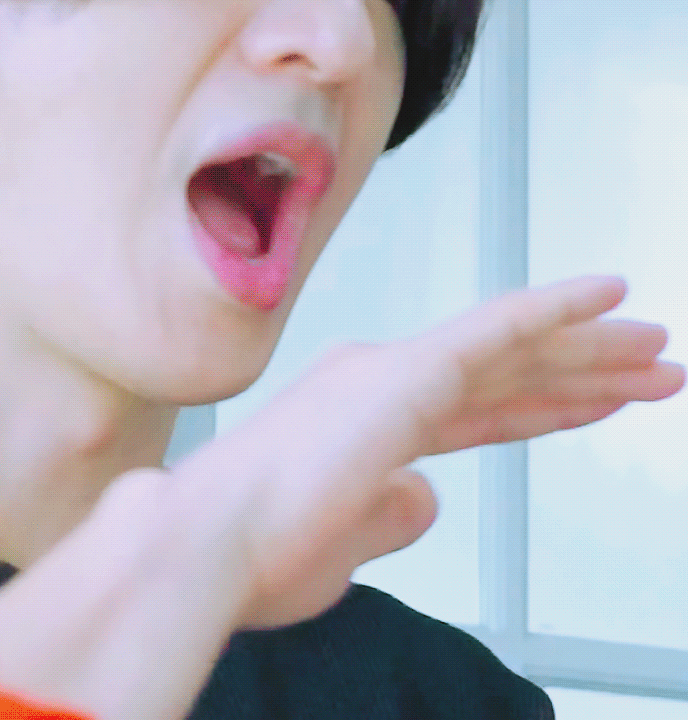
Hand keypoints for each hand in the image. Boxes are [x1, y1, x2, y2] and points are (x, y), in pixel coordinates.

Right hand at [168, 275, 684, 630]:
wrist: (203, 543)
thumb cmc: (253, 555)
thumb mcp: (345, 548)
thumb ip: (392, 517)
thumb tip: (426, 497)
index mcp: (361, 426)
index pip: (474, 414)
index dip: (540, 407)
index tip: (595, 404)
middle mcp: (375, 387)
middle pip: (504, 377)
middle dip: (580, 372)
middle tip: (650, 366)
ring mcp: (390, 375)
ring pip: (512, 350)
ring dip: (590, 347)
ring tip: (655, 344)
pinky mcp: (404, 371)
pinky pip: (498, 328)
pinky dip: (555, 308)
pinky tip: (607, 291)